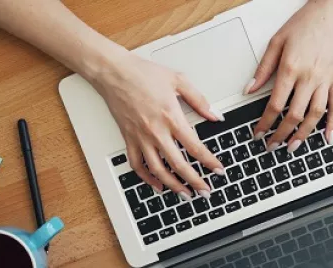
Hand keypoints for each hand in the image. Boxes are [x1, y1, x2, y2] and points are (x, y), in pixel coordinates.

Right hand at [88, 53, 224, 199]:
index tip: (218, 170)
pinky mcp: (129, 139)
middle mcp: (156, 131)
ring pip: (158, 170)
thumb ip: (199, 100)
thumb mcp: (178, 80)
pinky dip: (147, 178)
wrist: (114, 72)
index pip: (195, 147)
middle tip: (205, 191)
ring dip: (173, 186)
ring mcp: (140, 138)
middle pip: (178, 164)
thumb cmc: (143, 73)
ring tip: (185, 194)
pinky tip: (157, 185)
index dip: (209, 162)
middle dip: (195, 181)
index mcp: (171, 117)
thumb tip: (215, 115)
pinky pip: (137, 165)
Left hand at [245, 0, 332, 152]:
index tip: (258, 133)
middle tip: (272, 146)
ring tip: (293, 147)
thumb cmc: (306, 22)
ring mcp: (326, 79)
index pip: (275, 105)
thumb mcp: (277, 42)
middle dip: (281, 135)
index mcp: (290, 68)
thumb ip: (263, 69)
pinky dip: (332, 123)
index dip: (265, 123)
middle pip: (294, 114)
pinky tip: (327, 137)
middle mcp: (309, 77)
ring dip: (304, 134)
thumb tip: (249, 89)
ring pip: (316, 115)